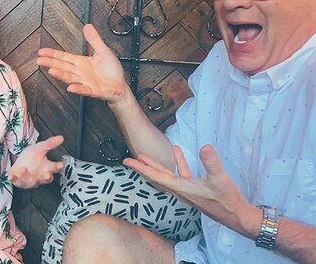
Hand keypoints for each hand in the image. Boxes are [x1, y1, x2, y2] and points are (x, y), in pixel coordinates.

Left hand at [9, 136, 64, 188]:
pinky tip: (11, 177)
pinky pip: (17, 181)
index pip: (55, 168)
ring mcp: (30, 180)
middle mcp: (40, 176)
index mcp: (47, 168)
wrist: (20, 162)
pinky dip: (14, 179)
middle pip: (46, 179)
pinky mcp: (19, 181)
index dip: (58, 167)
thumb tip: (61, 137)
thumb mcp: (40, 148)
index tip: (61, 164)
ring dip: (28, 176)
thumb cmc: (32, 157)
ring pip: (32, 182)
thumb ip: (50, 144)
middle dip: (47, 178)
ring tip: (24, 169)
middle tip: (47, 175)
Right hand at [37, 24, 127, 104]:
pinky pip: (84, 90)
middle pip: (62, 67)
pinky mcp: (93, 91)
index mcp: (81, 63)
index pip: (63, 57)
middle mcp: (80, 73)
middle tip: (39, 61)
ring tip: (51, 71)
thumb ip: (94, 40)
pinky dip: (78, 89)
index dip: (52, 54)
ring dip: (61, 75)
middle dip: (50, 63)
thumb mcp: (103, 51)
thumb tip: (87, 26)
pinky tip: (71, 88)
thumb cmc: (111, 70)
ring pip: (70, 78)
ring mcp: (85, 82)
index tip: (41, 51)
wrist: (121, 86)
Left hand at [123, 145, 254, 233]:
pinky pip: (181, 173)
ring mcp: (187, 189)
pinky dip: (178, 163)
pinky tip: (178, 151)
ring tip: (146, 155)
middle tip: (128, 159)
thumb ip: (211, 163)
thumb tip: (204, 147)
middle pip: (156, 176)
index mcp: (181, 187)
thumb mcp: (220, 179)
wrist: (236, 216)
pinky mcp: (195, 189)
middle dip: (142, 167)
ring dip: (156, 165)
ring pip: (166, 175)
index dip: (141, 167)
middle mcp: (180, 190)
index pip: (155, 176)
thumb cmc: (227, 200)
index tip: (127, 161)